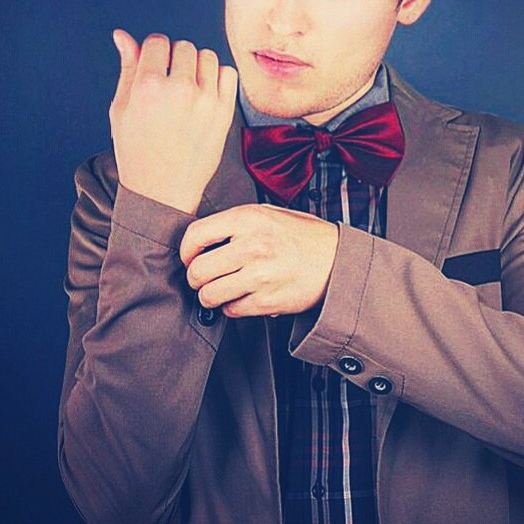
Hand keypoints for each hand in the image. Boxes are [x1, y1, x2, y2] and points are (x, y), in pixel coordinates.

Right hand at [109, 29, 237, 212]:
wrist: (162, 191)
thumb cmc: (137, 151)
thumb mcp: (121, 109)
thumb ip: (126, 69)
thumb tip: (122, 35)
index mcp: (148, 86)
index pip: (158, 42)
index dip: (154, 53)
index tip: (154, 69)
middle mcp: (179, 90)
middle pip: (184, 47)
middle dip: (176, 59)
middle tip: (169, 83)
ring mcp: (205, 101)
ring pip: (207, 57)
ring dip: (197, 66)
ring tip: (187, 89)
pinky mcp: (224, 112)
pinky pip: (228, 73)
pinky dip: (218, 78)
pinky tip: (205, 94)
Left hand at [179, 204, 338, 316]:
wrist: (337, 261)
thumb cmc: (302, 236)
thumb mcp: (269, 213)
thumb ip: (236, 223)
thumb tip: (200, 240)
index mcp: (249, 219)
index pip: (195, 236)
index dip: (185, 251)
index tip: (189, 258)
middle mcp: (252, 246)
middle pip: (198, 271)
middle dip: (196, 278)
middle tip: (204, 278)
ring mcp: (260, 276)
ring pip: (209, 295)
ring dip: (210, 296)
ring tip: (220, 290)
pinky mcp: (267, 301)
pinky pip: (231, 310)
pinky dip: (231, 307)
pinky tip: (242, 297)